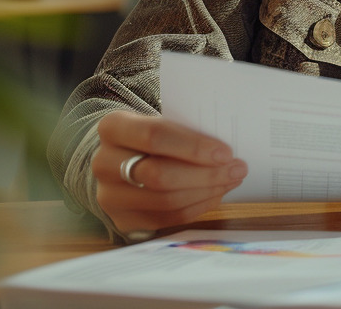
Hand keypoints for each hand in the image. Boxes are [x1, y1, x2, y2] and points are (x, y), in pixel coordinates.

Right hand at [93, 111, 247, 237]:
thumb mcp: (162, 121)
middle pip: (159, 174)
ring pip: (165, 200)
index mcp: (113, 128)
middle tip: (237, 168)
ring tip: (231, 179)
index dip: (192, 146)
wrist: (122, 157)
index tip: (225, 152)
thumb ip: (185, 129)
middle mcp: (103, 162)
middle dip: (205, 173)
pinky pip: (167, 218)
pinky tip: (215, 194)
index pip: (154, 136)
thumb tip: (227, 149)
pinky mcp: (122, 219)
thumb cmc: (152, 135)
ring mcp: (109, 195)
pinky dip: (197, 206)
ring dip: (206, 191)